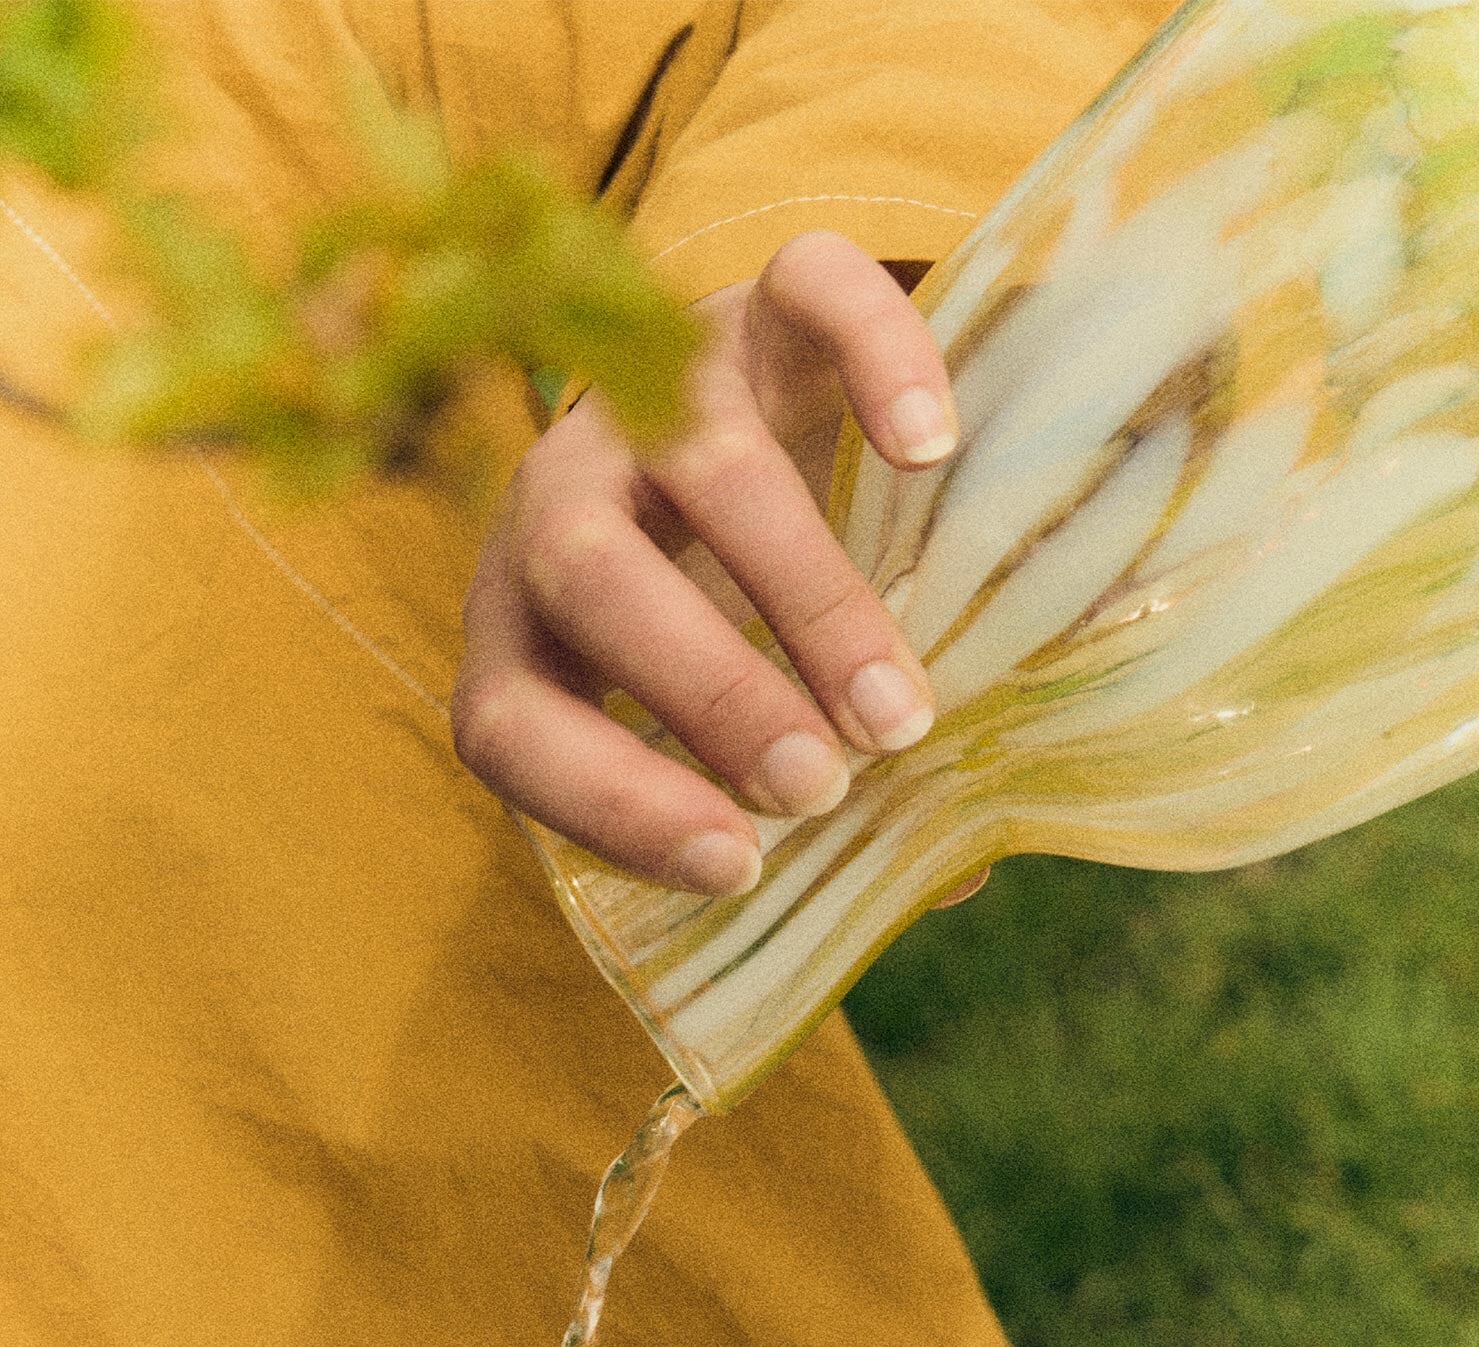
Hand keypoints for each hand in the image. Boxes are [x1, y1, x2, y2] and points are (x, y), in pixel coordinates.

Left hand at [453, 228, 971, 897]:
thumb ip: (807, 791)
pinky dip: (876, 364)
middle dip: (703, 691)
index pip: (505, 721)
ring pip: (698, 459)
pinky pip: (808, 298)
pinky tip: (933, 454)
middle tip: (819, 786)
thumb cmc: (759, 619)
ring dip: (800, 596)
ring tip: (899, 712)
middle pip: (586, 575)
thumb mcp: (750, 711)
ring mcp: (658, 383)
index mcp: (528, 623)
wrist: (797, 414)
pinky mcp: (762, 300)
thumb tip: (938, 880)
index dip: (605, 802)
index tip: (737, 865)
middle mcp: (564, 496)